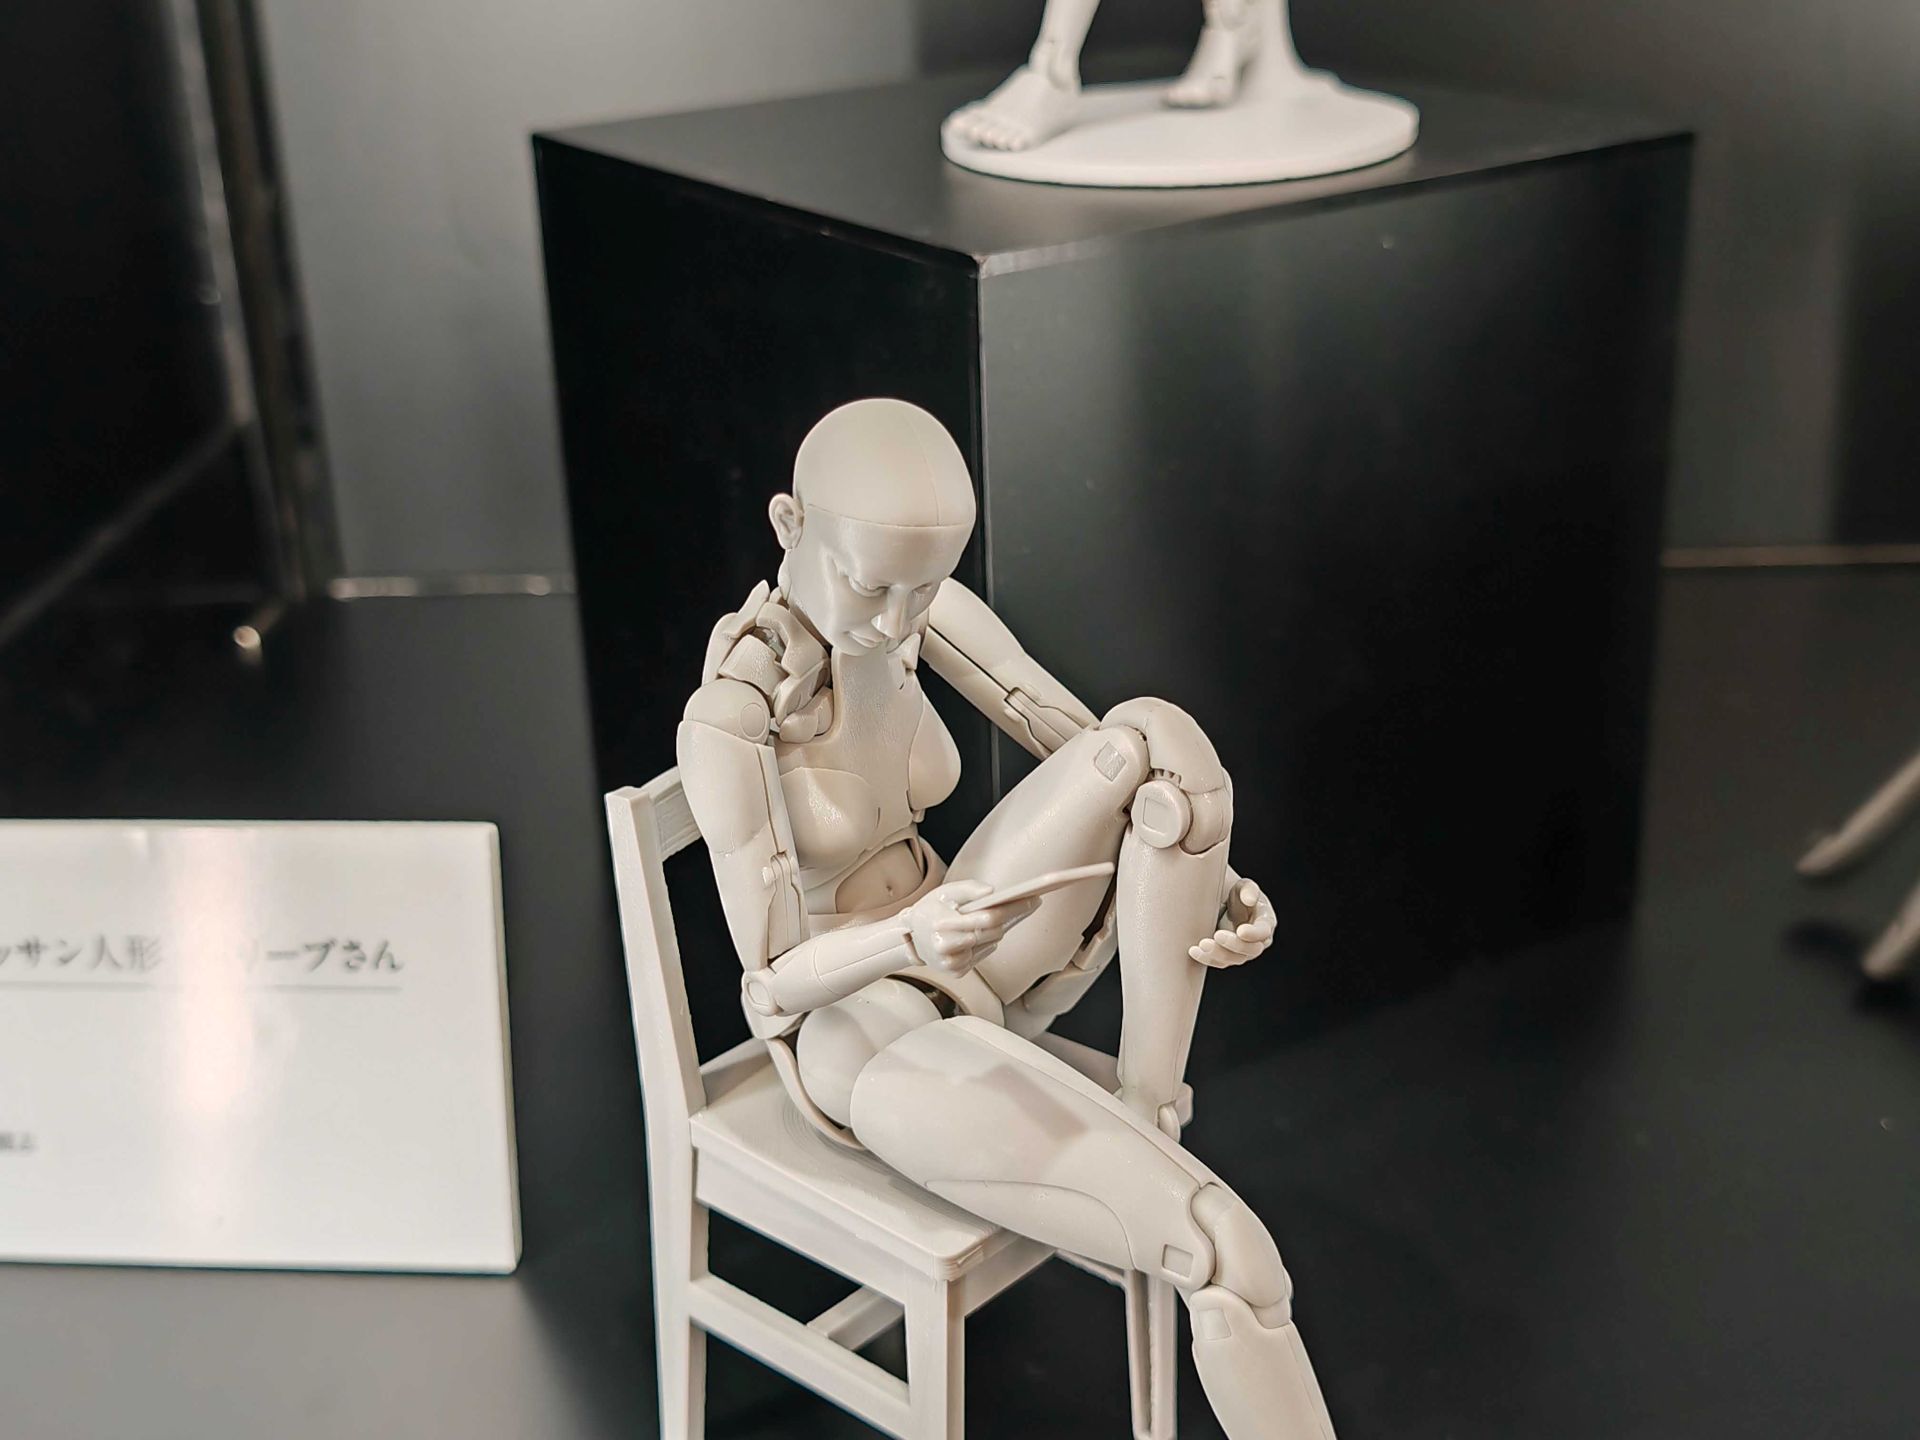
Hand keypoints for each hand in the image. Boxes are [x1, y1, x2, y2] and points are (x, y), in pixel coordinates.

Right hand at [907, 880, 1037, 975]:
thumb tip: (993, 892)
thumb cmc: (930, 909)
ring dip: (1000, 928)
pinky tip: (989, 930)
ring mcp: (952, 963)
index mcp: (942, 924)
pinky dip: (987, 941)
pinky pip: (983, 953)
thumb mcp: (945, 891)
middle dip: (1013, 916)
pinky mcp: (957, 972)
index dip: (1013, 909)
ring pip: (991, 943)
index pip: (986, 918)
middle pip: (993, 932)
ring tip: (1015, 912)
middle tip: (1031, 902)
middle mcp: (947, 947)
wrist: (909, 938)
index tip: (1032, 899)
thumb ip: (969, 888)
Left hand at [1188, 877, 1275, 967]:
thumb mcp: (1244, 886)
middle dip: (1233, 945)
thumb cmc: (1237, 893)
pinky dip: (1206, 958)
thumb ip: (1249, 890)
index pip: (1264, 931)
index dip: (1254, 933)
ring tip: (1202, 944)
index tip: (1241, 931)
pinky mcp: (1227, 956)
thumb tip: (1249, 899)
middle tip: (1217, 935)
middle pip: (1250, 950)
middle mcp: (1257, 940)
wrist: (1222, 901)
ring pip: (1234, 959)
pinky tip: (1194, 951)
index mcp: (1265, 922)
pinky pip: (1219, 962)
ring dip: (1218, 954)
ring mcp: (1242, 951)